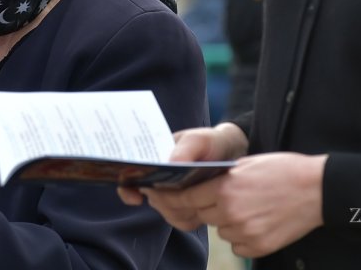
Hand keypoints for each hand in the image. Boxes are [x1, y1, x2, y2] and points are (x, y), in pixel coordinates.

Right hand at [117, 123, 247, 206]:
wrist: (232, 154)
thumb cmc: (210, 142)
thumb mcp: (200, 138)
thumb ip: (186, 148)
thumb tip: (172, 163)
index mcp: (155, 159)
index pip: (129, 177)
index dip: (127, 189)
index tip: (136, 197)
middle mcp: (159, 179)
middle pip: (151, 199)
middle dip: (168, 199)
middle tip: (186, 189)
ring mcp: (173, 196)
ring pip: (167, 212)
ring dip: (183, 207)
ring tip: (199, 192)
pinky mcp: (187, 208)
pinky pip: (183, 221)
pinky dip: (193, 216)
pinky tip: (204, 204)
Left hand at [144, 152, 326, 257]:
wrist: (318, 189)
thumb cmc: (283, 170)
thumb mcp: (246, 165)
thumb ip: (220, 178)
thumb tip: (195, 186)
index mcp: (226, 188)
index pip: (186, 198)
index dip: (171, 198)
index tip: (159, 197)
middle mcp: (231, 212)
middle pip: (201, 215)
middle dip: (204, 207)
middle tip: (218, 198)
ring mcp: (245, 232)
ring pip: (220, 230)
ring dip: (226, 221)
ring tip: (251, 205)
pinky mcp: (258, 247)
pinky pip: (237, 244)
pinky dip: (242, 236)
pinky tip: (259, 220)